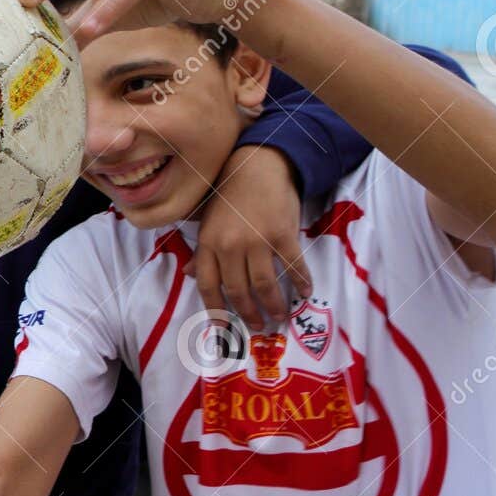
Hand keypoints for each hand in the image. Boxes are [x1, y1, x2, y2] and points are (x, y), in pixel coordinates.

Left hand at [193, 147, 312, 329]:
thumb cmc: (229, 195)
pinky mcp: (282, 234)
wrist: (256, 166)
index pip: (208, 286)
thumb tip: (191, 275)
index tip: (224, 329)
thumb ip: (202, 251)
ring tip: (279, 316)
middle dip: (248, 313)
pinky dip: (301, 281)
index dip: (216, 311)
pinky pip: (293, 265)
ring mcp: (256, 240)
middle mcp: (229, 246)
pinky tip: (305, 292)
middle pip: (238, 291)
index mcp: (208, 244)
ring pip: (264, 285)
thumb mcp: (208, 222)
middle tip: (258, 326)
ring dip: (273, 305)